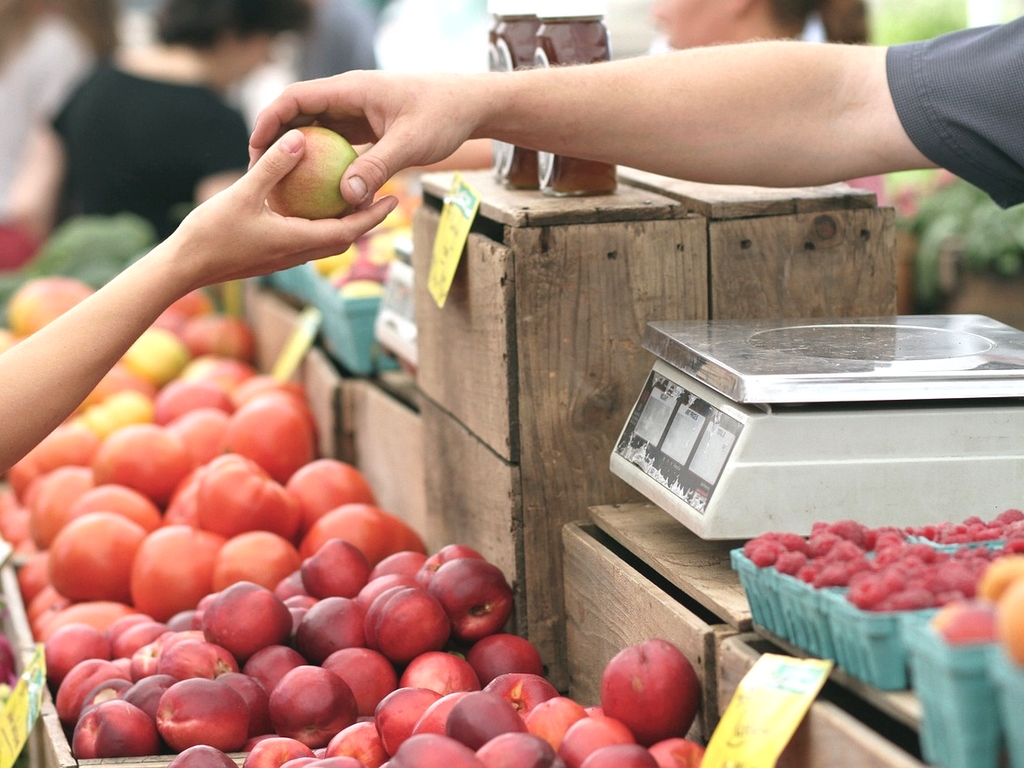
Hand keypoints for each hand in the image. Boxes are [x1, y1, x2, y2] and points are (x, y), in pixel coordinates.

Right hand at [171, 128, 397, 291]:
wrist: (183, 268)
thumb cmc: (210, 233)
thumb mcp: (242, 193)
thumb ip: (273, 167)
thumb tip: (300, 138)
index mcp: (298, 242)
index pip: (349, 231)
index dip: (374, 216)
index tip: (394, 199)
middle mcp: (296, 254)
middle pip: (343, 238)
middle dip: (366, 220)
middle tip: (382, 195)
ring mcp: (283, 258)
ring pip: (324, 241)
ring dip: (343, 223)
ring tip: (352, 198)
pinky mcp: (270, 256)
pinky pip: (304, 239)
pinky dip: (317, 224)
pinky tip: (309, 204)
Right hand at [249, 71, 479, 209]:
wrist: (471, 105)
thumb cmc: (444, 116)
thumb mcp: (410, 144)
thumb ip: (377, 168)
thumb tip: (346, 197)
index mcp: (351, 90)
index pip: (295, 98)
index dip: (269, 121)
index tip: (255, 150)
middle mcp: (349, 97)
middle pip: (299, 114)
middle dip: (276, 141)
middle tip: (261, 174)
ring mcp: (357, 112)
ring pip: (316, 130)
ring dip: (299, 154)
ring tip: (282, 185)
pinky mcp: (367, 127)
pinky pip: (337, 144)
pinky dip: (324, 162)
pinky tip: (319, 191)